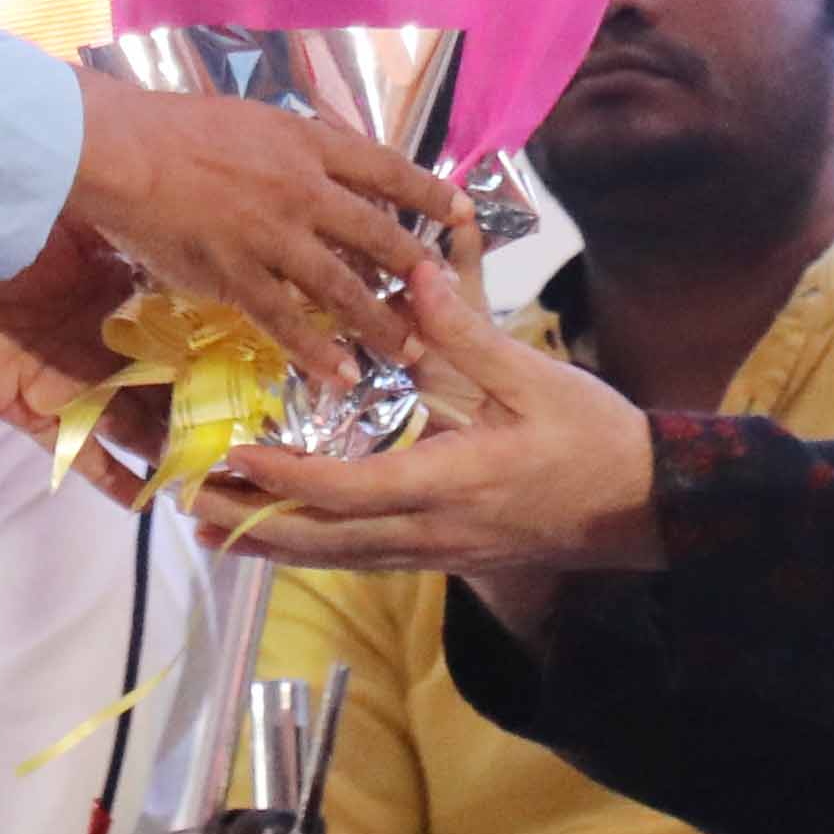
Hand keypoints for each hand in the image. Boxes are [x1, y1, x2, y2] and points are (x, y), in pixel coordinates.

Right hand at [63, 75, 468, 391]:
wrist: (120, 151)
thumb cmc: (174, 128)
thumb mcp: (252, 120)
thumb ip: (294, 146)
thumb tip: (327, 163)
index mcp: (307, 144)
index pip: (387, 168)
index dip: (429, 193)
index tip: (463, 212)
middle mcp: (302, 190)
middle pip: (378, 234)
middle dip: (419, 270)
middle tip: (448, 298)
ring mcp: (272, 236)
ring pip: (343, 287)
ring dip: (381, 322)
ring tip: (410, 352)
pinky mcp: (236, 275)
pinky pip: (286, 321)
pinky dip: (317, 351)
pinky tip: (341, 376)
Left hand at [201, 236, 663, 587]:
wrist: (647, 508)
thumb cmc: (594, 439)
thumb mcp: (533, 377)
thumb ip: (466, 334)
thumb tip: (415, 275)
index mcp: (453, 482)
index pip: (351, 491)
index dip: (287, 480)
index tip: (236, 457)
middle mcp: (434, 530)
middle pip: (324, 543)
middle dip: (251, 525)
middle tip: (186, 502)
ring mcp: (438, 551)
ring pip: (338, 558)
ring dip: (271, 543)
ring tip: (210, 522)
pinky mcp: (444, 555)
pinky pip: (362, 558)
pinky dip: (312, 547)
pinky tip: (280, 533)